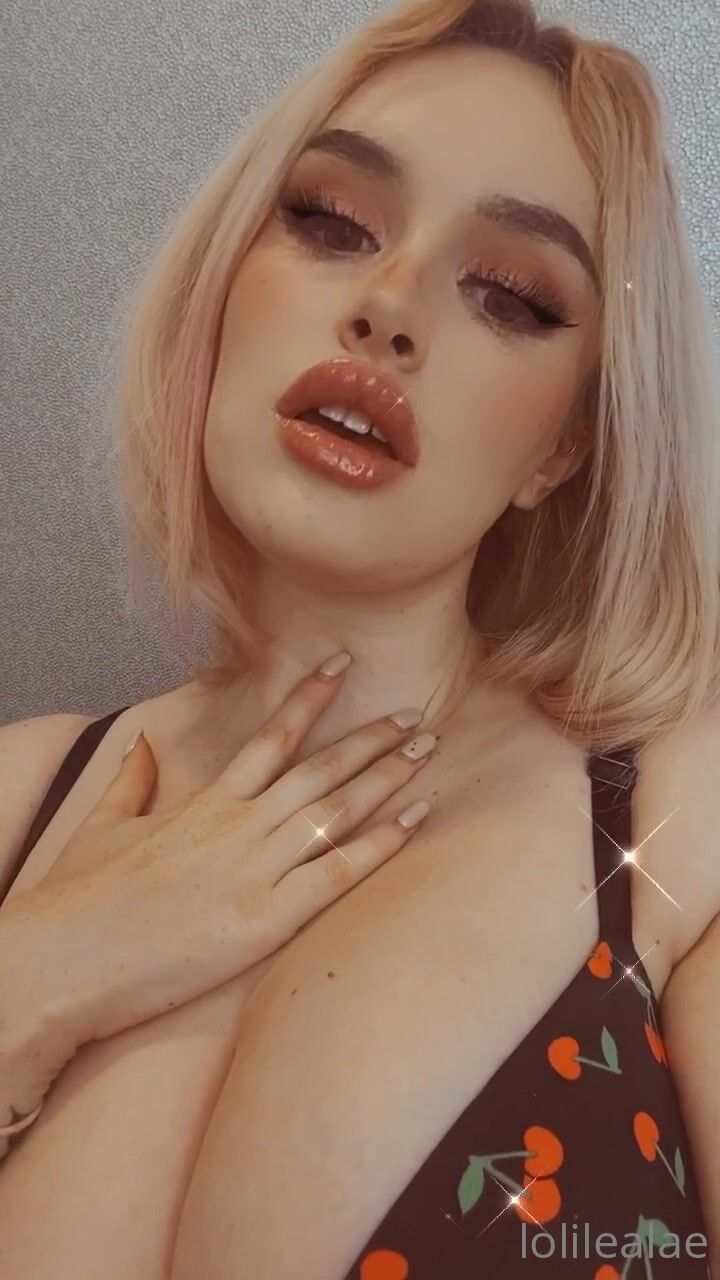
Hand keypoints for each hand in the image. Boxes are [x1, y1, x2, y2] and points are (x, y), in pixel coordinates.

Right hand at [2, 653, 435, 1105]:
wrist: (62, 958)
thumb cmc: (78, 899)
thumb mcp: (102, 827)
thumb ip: (132, 781)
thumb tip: (142, 744)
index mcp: (205, 804)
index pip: (270, 737)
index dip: (310, 698)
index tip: (343, 664)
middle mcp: (238, 827)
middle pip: (318, 769)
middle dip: (371, 739)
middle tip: (415, 715)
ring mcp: (253, 870)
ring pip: (335, 810)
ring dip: (386, 778)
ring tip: (427, 750)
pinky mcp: (263, 919)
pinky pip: (336, 874)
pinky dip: (379, 845)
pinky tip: (414, 820)